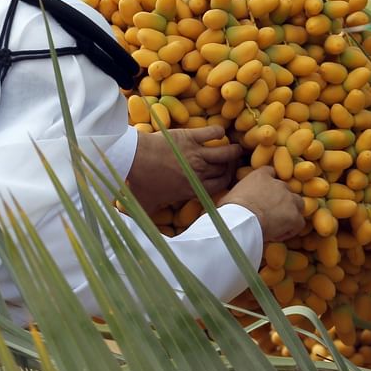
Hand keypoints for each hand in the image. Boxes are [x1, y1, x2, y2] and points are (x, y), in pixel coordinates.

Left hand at [127, 126, 241, 212]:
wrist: (134, 157)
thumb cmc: (140, 183)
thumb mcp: (147, 206)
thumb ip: (150, 219)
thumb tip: (147, 238)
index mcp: (193, 189)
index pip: (221, 185)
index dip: (228, 180)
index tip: (228, 175)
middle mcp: (199, 172)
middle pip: (225, 169)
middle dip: (232, 165)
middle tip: (233, 161)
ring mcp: (196, 153)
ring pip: (225, 152)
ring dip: (233, 150)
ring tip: (236, 148)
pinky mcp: (190, 137)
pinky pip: (213, 133)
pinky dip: (219, 133)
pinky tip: (219, 133)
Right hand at [220, 167, 304, 241]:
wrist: (241, 220)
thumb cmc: (230, 209)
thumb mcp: (229, 196)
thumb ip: (237, 195)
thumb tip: (230, 204)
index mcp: (261, 176)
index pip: (270, 172)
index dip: (269, 183)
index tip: (264, 193)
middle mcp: (278, 184)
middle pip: (286, 188)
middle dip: (281, 199)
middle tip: (270, 212)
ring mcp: (289, 199)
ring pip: (298, 203)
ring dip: (291, 212)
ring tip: (279, 223)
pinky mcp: (294, 216)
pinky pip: (298, 223)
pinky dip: (290, 229)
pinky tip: (277, 235)